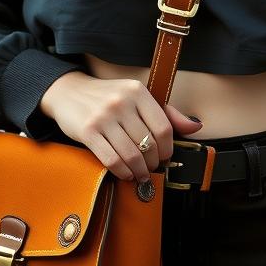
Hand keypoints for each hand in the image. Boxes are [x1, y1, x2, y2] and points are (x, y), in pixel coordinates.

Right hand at [40, 73, 202, 181]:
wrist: (69, 92)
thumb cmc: (108, 97)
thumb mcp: (137, 97)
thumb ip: (167, 112)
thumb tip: (196, 127)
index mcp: (137, 91)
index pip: (163, 127)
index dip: (168, 148)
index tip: (165, 157)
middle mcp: (121, 102)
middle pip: (148, 144)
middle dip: (153, 162)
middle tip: (151, 168)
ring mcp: (103, 116)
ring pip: (131, 155)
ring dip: (139, 171)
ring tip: (140, 174)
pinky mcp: (88, 131)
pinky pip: (112, 159)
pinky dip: (122, 172)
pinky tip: (125, 173)